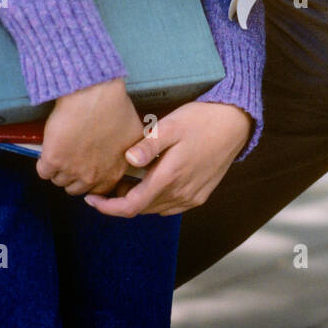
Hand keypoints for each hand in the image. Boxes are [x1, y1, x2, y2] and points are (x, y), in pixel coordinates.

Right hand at [36, 77, 144, 196]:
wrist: (93, 93)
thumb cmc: (115, 107)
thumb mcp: (136, 133)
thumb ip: (135, 152)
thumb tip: (134, 157)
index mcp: (113, 173)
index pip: (98, 190)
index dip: (91, 178)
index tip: (87, 167)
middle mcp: (92, 177)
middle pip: (75, 188)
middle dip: (73, 175)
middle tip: (73, 157)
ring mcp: (71, 170)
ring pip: (58, 180)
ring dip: (58, 169)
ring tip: (63, 150)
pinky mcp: (53, 160)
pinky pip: (43, 171)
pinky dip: (44, 162)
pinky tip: (50, 149)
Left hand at [83, 101, 253, 217]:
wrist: (236, 122)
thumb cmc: (201, 119)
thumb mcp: (172, 125)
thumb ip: (149, 144)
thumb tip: (128, 161)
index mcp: (169, 178)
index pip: (130, 207)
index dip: (107, 207)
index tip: (90, 198)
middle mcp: (181, 193)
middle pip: (141, 209)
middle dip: (120, 200)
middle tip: (108, 181)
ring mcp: (192, 197)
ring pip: (155, 209)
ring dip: (138, 200)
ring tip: (128, 179)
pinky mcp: (200, 195)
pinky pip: (170, 206)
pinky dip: (155, 199)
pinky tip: (152, 180)